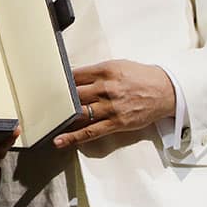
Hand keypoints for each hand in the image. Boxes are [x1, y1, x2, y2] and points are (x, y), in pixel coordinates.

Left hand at [53, 59, 175, 148]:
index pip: (74, 75)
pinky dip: (74, 137)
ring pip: (79, 113)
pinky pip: (91, 131)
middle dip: (56, 99)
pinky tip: (61, 141)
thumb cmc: (141, 77)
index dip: (58, 81)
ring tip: (45, 123)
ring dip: (61, 118)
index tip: (46, 85)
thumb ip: (94, 71)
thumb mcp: (117, 65)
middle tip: (40, 103)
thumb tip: (73, 77)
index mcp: (104, 70)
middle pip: (73, 94)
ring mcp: (110, 107)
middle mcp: (105, 88)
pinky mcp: (116, 123)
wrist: (166, 90)